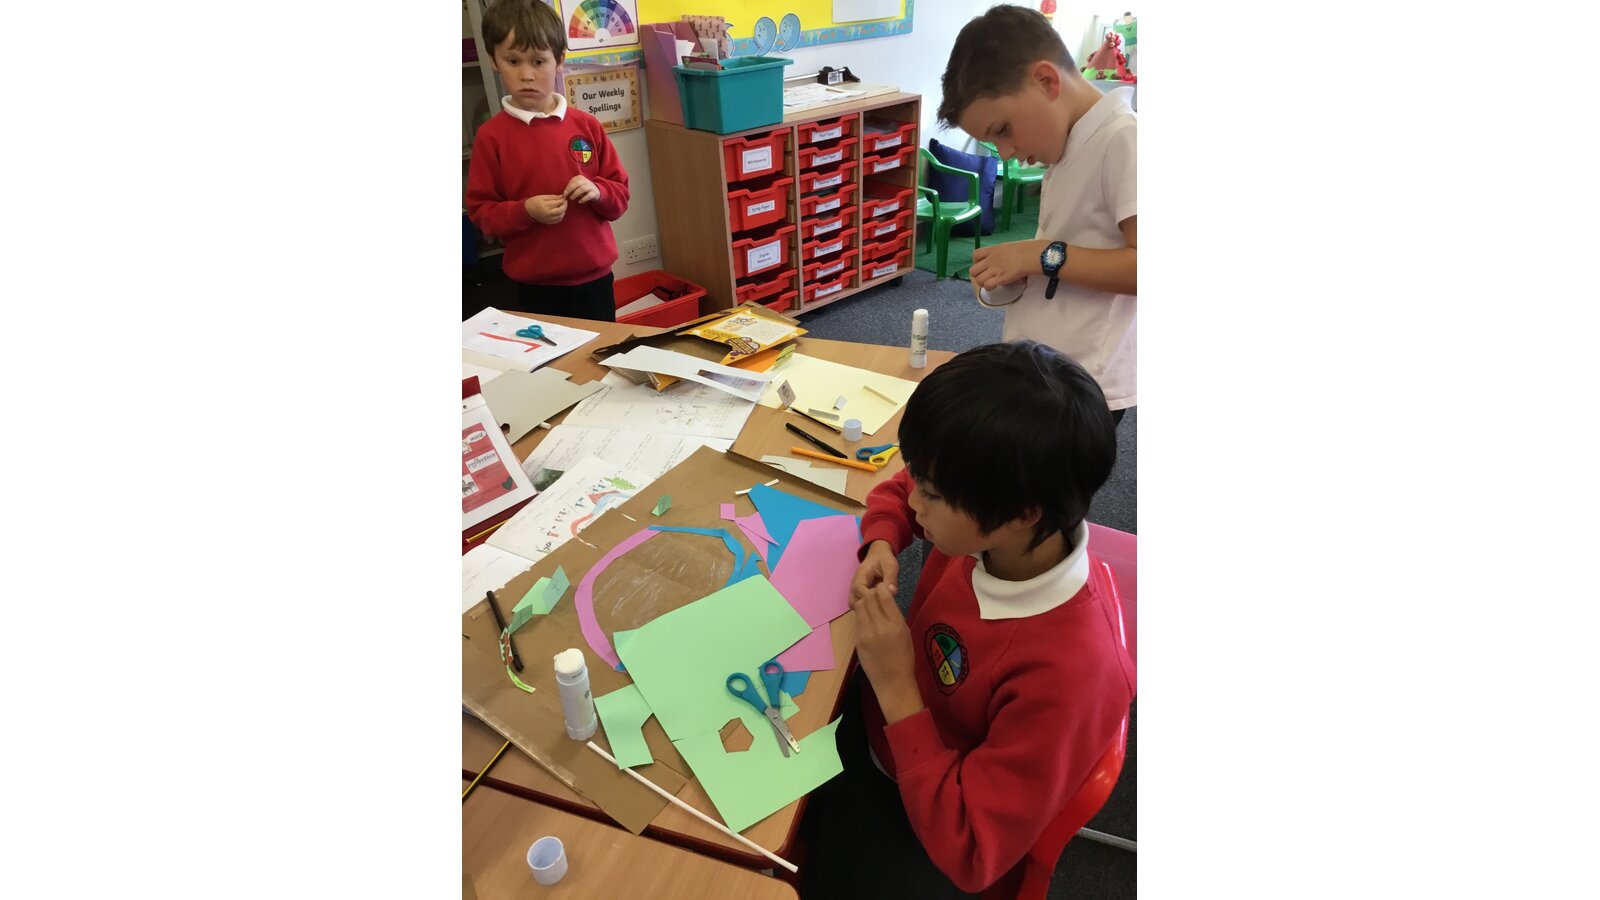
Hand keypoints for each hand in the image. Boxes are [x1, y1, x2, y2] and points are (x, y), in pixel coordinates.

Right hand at [524, 194, 566, 223]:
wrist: (527, 211)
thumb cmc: (534, 202)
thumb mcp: (542, 197)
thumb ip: (552, 197)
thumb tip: (561, 197)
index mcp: (545, 206)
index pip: (557, 203)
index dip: (562, 200)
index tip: (564, 197)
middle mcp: (547, 214)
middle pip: (560, 211)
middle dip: (565, 206)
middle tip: (565, 202)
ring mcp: (548, 219)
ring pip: (560, 216)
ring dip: (563, 211)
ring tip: (562, 207)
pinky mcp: (548, 222)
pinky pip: (558, 220)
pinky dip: (561, 216)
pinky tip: (560, 212)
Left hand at [563, 175, 599, 203]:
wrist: (595, 191)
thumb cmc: (582, 189)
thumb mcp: (576, 186)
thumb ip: (571, 187)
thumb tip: (564, 193)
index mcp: (580, 178)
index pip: (573, 181)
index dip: (567, 188)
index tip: (564, 194)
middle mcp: (586, 181)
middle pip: (577, 184)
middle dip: (570, 190)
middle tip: (567, 196)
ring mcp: (591, 186)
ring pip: (583, 189)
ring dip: (576, 194)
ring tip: (572, 198)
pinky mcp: (594, 193)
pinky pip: (589, 195)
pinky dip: (583, 199)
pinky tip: (579, 202)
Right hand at [851, 540, 897, 604]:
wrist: (878, 554)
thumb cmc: (884, 559)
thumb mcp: (890, 566)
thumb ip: (891, 578)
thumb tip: (892, 592)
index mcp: (860, 576)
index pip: (858, 591)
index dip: (869, 598)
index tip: (881, 601)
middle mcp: (854, 584)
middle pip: (853, 601)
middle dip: (866, 607)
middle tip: (880, 607)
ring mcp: (855, 590)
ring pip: (854, 604)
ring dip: (865, 608)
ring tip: (879, 608)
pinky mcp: (859, 594)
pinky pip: (858, 604)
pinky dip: (866, 608)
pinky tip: (877, 608)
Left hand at [851, 580, 918, 718]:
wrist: (893, 682)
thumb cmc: (904, 658)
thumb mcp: (906, 633)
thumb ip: (895, 616)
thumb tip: (886, 600)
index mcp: (896, 624)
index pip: (884, 596)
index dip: (882, 588)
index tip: (883, 588)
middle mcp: (880, 627)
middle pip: (869, 598)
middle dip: (871, 592)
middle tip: (874, 593)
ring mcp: (866, 634)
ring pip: (860, 607)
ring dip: (864, 602)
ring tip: (869, 604)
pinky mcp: (858, 641)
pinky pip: (857, 621)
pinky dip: (861, 615)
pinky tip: (866, 619)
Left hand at [968, 240, 1045, 290]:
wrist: (1032, 255)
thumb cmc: (1025, 250)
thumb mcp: (1008, 247)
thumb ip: (1000, 253)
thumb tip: (1001, 260)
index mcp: (993, 250)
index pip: (975, 254)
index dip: (975, 262)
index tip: (982, 265)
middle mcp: (991, 259)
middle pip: (973, 270)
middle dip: (977, 275)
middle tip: (984, 277)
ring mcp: (995, 269)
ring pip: (978, 279)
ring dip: (982, 283)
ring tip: (989, 283)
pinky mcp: (1000, 278)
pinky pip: (987, 285)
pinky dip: (989, 288)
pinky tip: (994, 286)